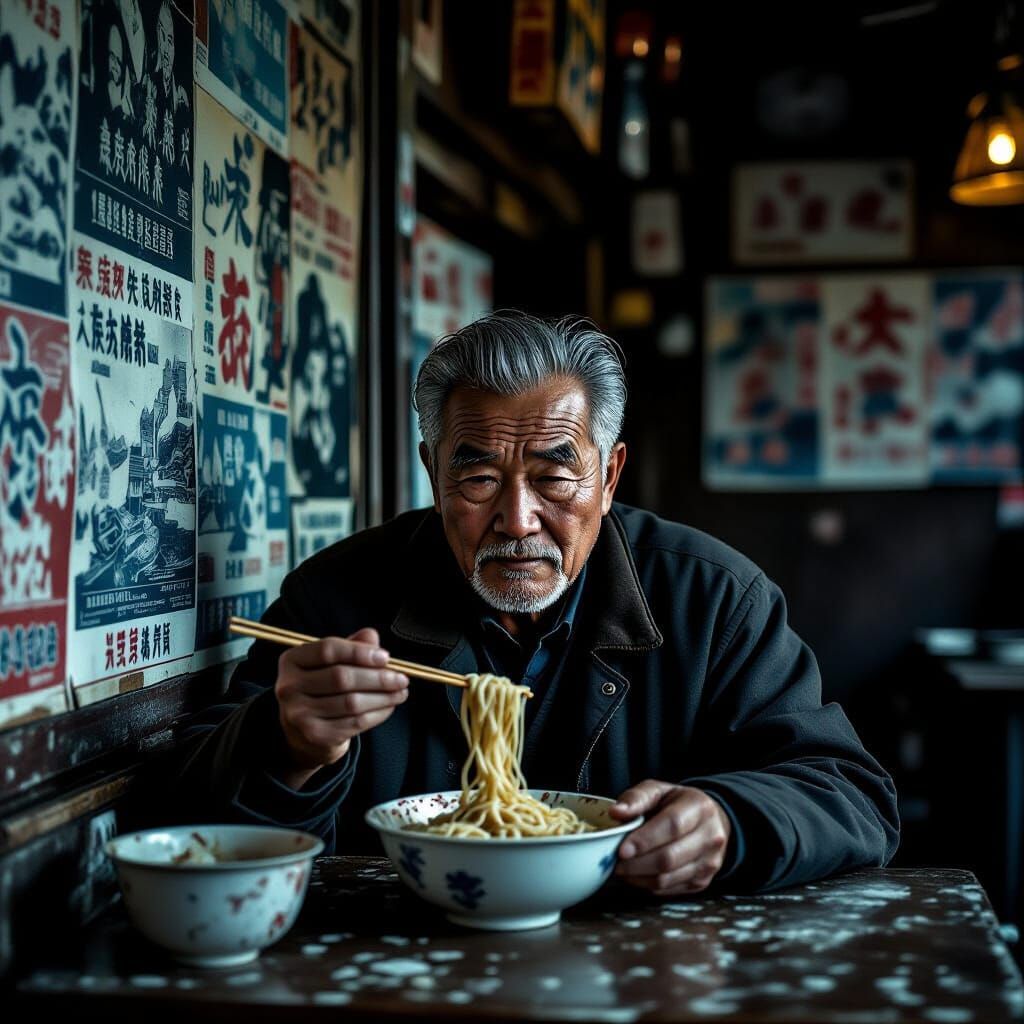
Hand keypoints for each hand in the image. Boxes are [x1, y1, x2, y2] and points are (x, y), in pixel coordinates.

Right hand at [274, 628, 407, 785]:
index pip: (328, 650)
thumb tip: (372, 637)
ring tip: (401, 691)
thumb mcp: (329, 662)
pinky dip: (378, 714)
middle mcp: (289, 687)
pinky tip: (389, 706)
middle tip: (401, 677)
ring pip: (351, 703)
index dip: (360, 652)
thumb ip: (351, 646)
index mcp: (292, 661)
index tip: (385, 656)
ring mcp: (300, 714)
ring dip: (383, 697)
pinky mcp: (316, 735)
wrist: (302, 730)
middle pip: (341, 677)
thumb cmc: (320, 687)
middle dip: (378, 677)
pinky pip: (355, 723)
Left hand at [608, 780, 730, 895]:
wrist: (708, 822)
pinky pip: (669, 890)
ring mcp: (710, 862)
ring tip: (621, 868)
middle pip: (670, 857)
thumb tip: (616, 812)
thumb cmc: (677, 804)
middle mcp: (711, 836)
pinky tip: (636, 874)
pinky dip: (647, 885)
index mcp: (700, 807)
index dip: (645, 840)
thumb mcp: (658, 791)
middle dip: (637, 863)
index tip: (622, 849)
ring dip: (638, 876)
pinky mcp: (702, 882)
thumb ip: (636, 798)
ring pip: (668, 878)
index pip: (672, 826)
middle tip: (615, 861)